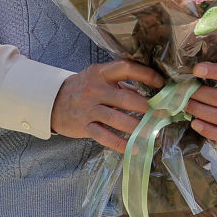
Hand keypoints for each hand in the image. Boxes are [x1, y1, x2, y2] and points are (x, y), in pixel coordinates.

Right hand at [50, 60, 165, 152]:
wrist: (53, 101)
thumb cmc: (82, 88)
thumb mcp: (97, 78)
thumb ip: (119, 82)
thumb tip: (148, 90)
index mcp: (100, 73)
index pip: (126, 69)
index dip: (146, 75)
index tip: (161, 83)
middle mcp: (95, 90)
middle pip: (125, 98)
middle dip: (147, 107)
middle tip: (164, 113)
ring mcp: (89, 109)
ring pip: (117, 119)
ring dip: (138, 127)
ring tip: (153, 131)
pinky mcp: (85, 126)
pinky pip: (105, 137)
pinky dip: (121, 144)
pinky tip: (135, 147)